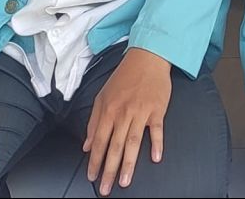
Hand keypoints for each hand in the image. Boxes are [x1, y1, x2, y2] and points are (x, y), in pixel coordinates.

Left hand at [84, 47, 171, 194]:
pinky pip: (157, 130)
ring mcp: (141, 112)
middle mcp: (124, 113)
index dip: (95, 161)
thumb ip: (94, 122)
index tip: (92, 177)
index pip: (100, 141)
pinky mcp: (157, 110)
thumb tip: (87, 145)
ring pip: (133, 143)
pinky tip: (155, 158)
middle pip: (115, 146)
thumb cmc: (124, 78)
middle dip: (109, 170)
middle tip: (106, 188)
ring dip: (128, 164)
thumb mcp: (102, 96)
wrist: (147, 58)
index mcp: (109, 111)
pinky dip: (157, 144)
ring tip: (125, 181)